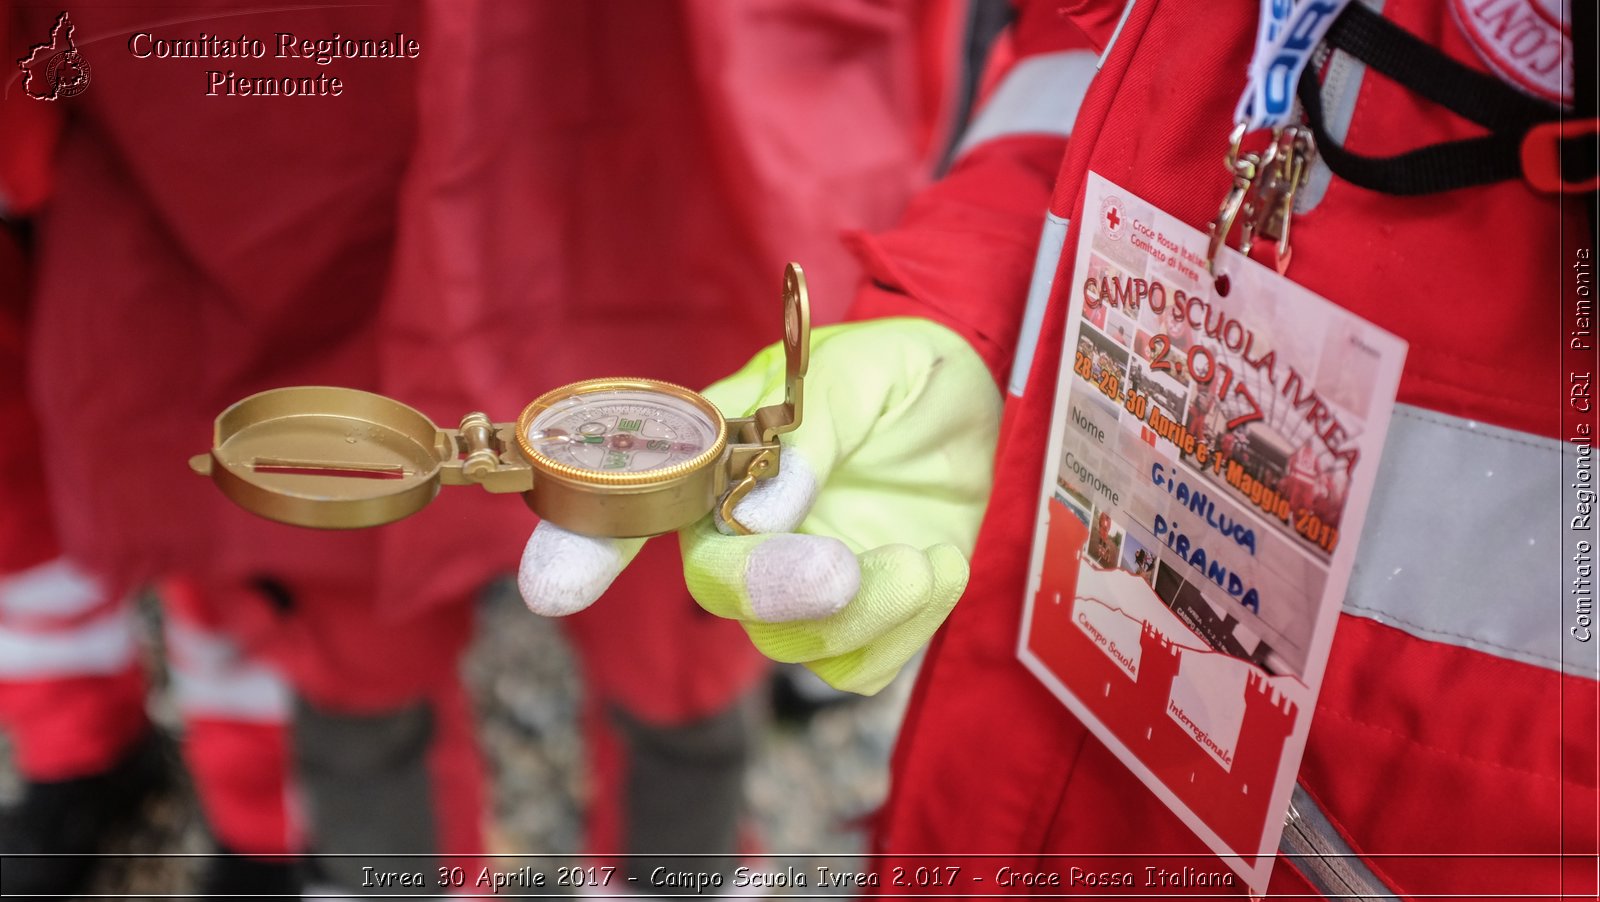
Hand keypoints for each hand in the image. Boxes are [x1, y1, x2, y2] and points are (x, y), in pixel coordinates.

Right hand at [518, 317, 1000, 693]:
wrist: (976, 399)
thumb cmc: (895, 372)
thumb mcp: (856, 372)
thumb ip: (807, 434)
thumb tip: (758, 513)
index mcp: (713, 463)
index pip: (631, 506)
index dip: (582, 546)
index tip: (550, 590)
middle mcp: (740, 532)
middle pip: (719, 589)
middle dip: (776, 590)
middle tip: (845, 569)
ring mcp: (798, 584)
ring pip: (793, 645)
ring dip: (869, 611)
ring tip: (928, 555)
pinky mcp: (859, 623)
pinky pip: (857, 670)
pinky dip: (906, 631)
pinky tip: (938, 566)